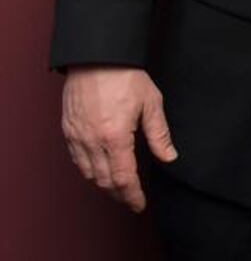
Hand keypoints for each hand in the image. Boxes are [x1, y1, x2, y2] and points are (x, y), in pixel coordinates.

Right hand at [61, 66, 176, 212]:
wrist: (96, 58)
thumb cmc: (125, 77)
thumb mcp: (151, 103)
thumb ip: (159, 134)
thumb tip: (169, 157)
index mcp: (115, 137)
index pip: (123, 178)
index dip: (132, 195)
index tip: (139, 205)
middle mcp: (92, 141)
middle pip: (104, 181)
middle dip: (119, 194)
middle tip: (131, 199)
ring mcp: (77, 137)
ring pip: (88, 174)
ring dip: (103, 184)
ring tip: (119, 187)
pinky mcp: (68, 131)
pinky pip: (76, 160)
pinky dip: (88, 170)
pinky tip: (99, 169)